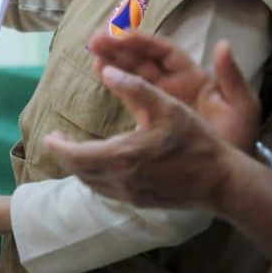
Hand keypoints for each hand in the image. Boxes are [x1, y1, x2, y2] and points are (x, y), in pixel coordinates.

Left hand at [44, 62, 245, 210]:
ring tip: (76, 149)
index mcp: (123, 156)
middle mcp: (122, 180)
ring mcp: (131, 195)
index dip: (56, 146)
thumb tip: (106, 70)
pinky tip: (101, 165)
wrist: (222, 182)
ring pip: (91, 183)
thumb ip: (135, 87)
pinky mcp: (141, 202)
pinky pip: (107, 191)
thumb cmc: (196, 141)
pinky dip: (95, 178)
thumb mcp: (167, 107)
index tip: (49, 135)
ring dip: (79, 167)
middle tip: (59, 139)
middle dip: (64, 154)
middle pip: (78, 171)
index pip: (74, 156)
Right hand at [86, 32, 260, 149]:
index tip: (122, 34)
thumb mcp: (242, 107)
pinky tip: (100, 69)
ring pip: (132, 74)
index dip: (143, 42)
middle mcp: (174, 85)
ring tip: (93, 50)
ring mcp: (160, 101)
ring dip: (113, 60)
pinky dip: (114, 81)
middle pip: (143, 59)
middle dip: (120, 47)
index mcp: (194, 78)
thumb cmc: (238, 139)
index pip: (164, 53)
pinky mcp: (149, 118)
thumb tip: (224, 45)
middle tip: (95, 39)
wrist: (229, 177)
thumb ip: (232, 78)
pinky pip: (129, 94)